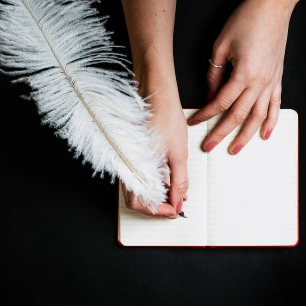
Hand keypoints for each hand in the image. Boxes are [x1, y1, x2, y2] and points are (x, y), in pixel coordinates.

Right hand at [121, 73, 187, 217]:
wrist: (156, 93)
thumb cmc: (165, 117)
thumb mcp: (178, 154)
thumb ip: (179, 182)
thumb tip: (179, 201)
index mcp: (134, 169)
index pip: (140, 203)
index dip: (159, 212)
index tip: (175, 211)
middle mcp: (126, 166)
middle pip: (135, 200)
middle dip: (155, 207)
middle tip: (174, 206)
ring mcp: (126, 160)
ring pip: (136, 189)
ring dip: (154, 196)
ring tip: (173, 193)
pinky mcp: (130, 154)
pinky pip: (136, 176)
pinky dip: (151, 183)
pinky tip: (165, 179)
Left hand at [188, 0, 292, 153]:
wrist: (273, 6)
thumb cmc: (246, 20)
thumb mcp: (221, 45)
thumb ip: (214, 72)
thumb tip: (210, 93)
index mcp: (243, 73)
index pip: (220, 102)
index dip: (205, 114)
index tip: (194, 122)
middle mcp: (260, 82)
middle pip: (238, 115)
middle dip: (222, 133)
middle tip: (209, 146)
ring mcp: (272, 82)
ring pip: (259, 116)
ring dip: (246, 136)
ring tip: (235, 149)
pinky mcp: (279, 78)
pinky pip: (275, 105)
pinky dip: (271, 122)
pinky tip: (265, 135)